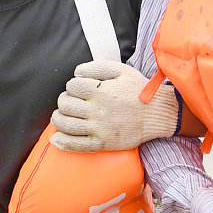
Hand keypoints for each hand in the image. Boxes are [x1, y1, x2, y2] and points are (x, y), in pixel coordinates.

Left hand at [51, 60, 179, 152]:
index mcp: (100, 90)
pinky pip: (76, 145)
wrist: (157, 114)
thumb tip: (76, 72)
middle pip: (65, 104)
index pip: (71, 87)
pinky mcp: (102, 143)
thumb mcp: (121, 70)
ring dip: (58, 119)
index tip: (78, 89)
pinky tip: (56, 138)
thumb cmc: (139, 90)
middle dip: (64, 101)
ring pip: (65, 124)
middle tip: (71, 101)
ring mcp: (98, 128)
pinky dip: (62, 142)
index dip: (72, 86)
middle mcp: (96, 110)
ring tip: (61, 115)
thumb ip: (96, 67)